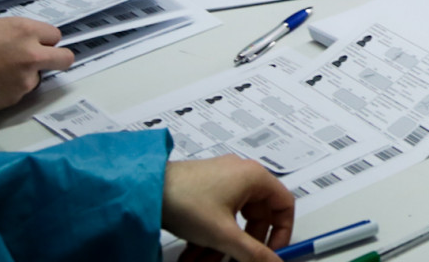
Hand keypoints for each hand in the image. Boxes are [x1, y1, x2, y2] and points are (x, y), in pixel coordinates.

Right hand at [0, 16, 73, 112]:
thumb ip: (14, 31)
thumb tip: (23, 38)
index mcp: (25, 31)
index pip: (55, 35)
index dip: (44, 39)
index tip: (38, 43)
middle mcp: (31, 55)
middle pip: (65, 58)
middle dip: (58, 58)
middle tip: (44, 60)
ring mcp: (25, 79)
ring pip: (38, 76)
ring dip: (27, 75)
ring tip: (0, 73)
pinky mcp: (15, 98)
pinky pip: (21, 91)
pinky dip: (12, 88)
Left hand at [163, 155, 293, 261]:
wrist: (144, 191)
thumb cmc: (187, 202)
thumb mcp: (224, 235)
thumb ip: (253, 253)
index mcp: (255, 177)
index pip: (284, 205)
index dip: (281, 232)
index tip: (271, 254)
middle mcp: (241, 175)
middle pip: (256, 217)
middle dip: (243, 245)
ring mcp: (222, 180)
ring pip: (233, 220)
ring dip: (221, 246)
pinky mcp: (204, 188)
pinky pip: (217, 216)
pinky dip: (209, 237)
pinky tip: (192, 256)